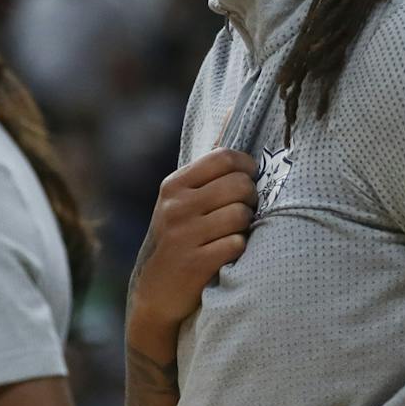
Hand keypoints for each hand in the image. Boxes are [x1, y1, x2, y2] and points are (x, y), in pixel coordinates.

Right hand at [129, 148, 257, 337]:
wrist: (154, 293)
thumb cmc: (176, 240)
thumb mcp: (179, 201)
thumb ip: (207, 167)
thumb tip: (231, 111)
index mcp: (174, 186)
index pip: (224, 157)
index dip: (246, 168)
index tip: (248, 181)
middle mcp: (176, 207)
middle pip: (239, 186)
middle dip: (251, 199)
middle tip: (243, 212)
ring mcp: (184, 235)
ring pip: (241, 215)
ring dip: (245, 227)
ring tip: (232, 234)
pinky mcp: (195, 263)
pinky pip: (237, 244)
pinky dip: (238, 250)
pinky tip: (225, 254)